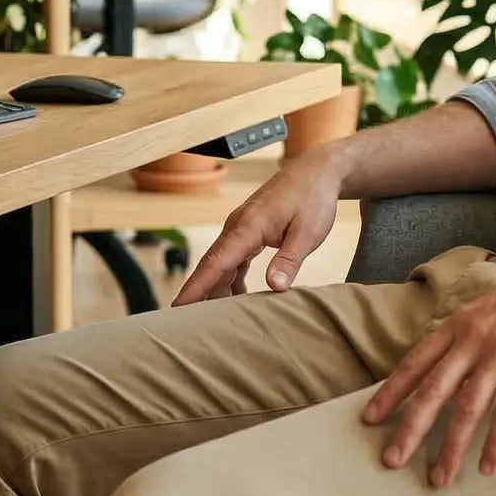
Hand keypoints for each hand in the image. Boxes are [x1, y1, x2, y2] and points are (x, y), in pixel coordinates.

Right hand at [173, 148, 345, 304]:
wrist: (317, 171)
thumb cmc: (313, 198)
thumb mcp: (309, 232)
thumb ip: (289, 259)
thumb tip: (274, 287)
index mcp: (247, 227)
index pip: (215, 262)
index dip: (195, 287)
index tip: (177, 307)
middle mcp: (237, 227)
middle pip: (211, 265)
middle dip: (197, 293)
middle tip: (185, 324)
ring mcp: (242, 228)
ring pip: (220, 263)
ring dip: (215, 288)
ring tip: (212, 319)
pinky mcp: (249, 231)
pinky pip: (232, 258)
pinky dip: (230, 278)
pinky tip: (237, 297)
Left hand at [363, 248, 495, 486]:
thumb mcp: (491, 309)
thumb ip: (467, 334)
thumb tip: (446, 362)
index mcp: (459, 325)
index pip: (415, 362)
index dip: (391, 392)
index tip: (369, 419)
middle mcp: (474, 340)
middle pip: (433, 391)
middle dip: (409, 429)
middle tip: (390, 460)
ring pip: (467, 408)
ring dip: (451, 448)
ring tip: (439, 479)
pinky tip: (487, 467)